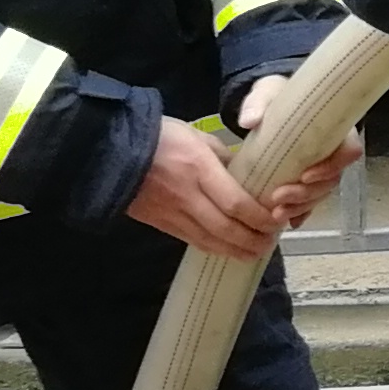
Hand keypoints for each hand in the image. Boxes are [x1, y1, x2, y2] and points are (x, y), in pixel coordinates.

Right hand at [126, 116, 282, 262]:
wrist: (111, 151)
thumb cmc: (160, 137)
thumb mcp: (198, 137)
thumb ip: (223, 158)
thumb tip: (246, 175)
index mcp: (199, 169)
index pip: (235, 202)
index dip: (259, 217)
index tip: (277, 221)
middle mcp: (187, 196)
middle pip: (225, 228)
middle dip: (252, 240)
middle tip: (271, 242)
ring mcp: (171, 213)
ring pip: (208, 240)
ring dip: (235, 250)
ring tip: (256, 253)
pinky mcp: (159, 224)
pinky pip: (191, 240)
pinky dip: (213, 248)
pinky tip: (228, 250)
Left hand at [235, 76, 361, 231]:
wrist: (272, 102)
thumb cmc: (278, 95)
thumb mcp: (267, 92)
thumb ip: (259, 103)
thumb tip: (250, 120)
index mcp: (335, 129)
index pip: (350, 151)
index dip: (332, 167)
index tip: (305, 174)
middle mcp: (332, 152)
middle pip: (332, 180)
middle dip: (306, 194)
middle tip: (278, 198)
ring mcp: (321, 168)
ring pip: (320, 194)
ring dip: (300, 206)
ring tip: (274, 213)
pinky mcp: (306, 180)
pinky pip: (310, 202)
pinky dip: (300, 214)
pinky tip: (286, 223)